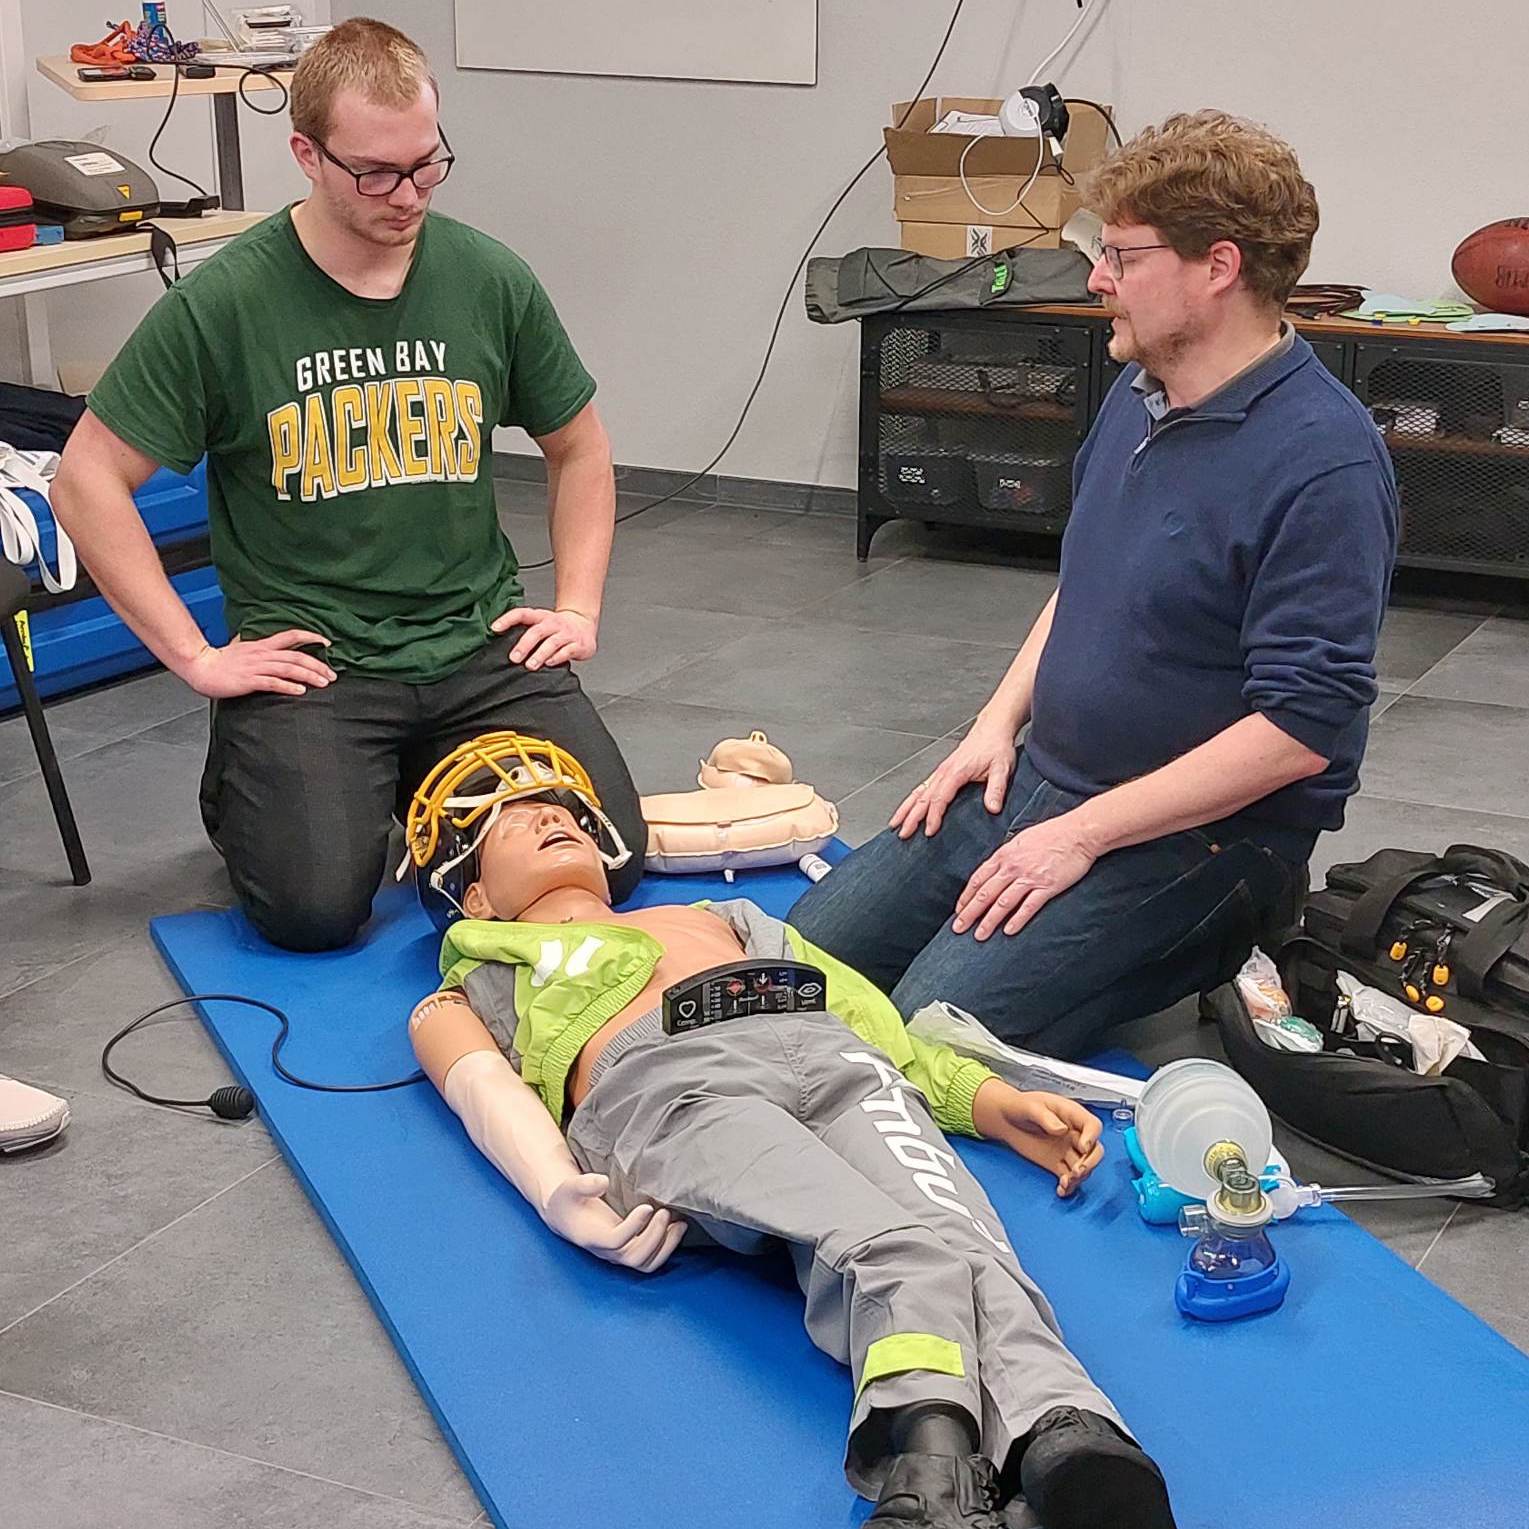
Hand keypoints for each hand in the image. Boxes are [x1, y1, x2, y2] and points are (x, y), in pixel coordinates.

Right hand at [180, 631, 334, 698]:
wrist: (199, 667)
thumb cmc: (219, 661)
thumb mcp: (242, 648)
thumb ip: (257, 647)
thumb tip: (266, 643)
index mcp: (262, 645)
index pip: (291, 636)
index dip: (311, 636)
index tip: (327, 642)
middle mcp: (262, 654)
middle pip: (296, 656)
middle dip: (318, 665)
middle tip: (332, 674)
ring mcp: (256, 667)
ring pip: (288, 668)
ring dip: (309, 675)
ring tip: (323, 682)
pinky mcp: (249, 681)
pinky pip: (273, 683)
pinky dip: (288, 686)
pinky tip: (300, 690)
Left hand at [491, 606, 597, 670]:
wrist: (584, 624)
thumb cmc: (557, 628)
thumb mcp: (540, 624)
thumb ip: (524, 632)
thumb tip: (499, 644)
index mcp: (540, 617)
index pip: (521, 614)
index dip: (507, 619)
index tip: (494, 628)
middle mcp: (553, 623)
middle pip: (537, 631)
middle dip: (524, 645)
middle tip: (514, 658)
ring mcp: (566, 633)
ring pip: (552, 642)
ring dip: (540, 654)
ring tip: (530, 665)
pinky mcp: (578, 644)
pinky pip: (567, 651)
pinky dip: (558, 657)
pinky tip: (550, 663)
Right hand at [540, 1171, 686, 1272]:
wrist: (566, 1214)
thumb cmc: (568, 1199)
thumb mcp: (570, 1187)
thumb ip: (584, 1184)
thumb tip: (603, 1182)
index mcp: (590, 1236)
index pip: (614, 1241)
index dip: (633, 1227)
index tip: (647, 1207)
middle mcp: (606, 1250)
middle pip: (634, 1257)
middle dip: (654, 1237)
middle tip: (665, 1212)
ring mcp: (619, 1253)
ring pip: (645, 1263)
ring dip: (665, 1246)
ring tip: (679, 1223)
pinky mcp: (629, 1249)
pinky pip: (650, 1259)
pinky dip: (667, 1247)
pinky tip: (676, 1228)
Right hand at [890, 717, 1015, 838]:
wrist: (993, 728)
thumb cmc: (995, 746)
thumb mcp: (1002, 768)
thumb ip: (996, 789)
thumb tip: (993, 808)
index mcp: (956, 772)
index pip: (939, 798)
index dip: (933, 816)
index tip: (929, 832)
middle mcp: (944, 772)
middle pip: (922, 797)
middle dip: (911, 817)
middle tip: (904, 834)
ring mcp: (940, 771)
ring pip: (918, 792)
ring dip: (906, 809)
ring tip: (895, 824)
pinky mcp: (942, 771)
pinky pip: (922, 787)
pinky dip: (911, 800)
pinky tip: (906, 808)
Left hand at [952, 809, 1099, 939]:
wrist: (1079, 832)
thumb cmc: (1052, 833)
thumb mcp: (1021, 839)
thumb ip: (1007, 855)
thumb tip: (997, 867)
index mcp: (1004, 855)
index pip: (978, 879)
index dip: (966, 897)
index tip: (958, 910)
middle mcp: (1012, 867)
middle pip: (985, 894)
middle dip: (969, 913)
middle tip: (957, 929)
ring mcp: (1030, 877)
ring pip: (1003, 903)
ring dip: (989, 921)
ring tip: (979, 936)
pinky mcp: (1047, 886)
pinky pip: (1029, 906)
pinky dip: (1017, 919)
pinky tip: (1008, 932)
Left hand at [972, 1081, 1102, 1196]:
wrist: (1004, 1118)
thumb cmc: (1019, 1106)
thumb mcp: (1030, 1106)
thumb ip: (1045, 1117)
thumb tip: (1061, 1129)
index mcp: (1071, 1114)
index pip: (1092, 1125)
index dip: (1092, 1137)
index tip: (1083, 1147)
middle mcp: (1073, 1133)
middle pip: (1094, 1149)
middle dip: (1090, 1162)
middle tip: (1077, 1170)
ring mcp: (1067, 1150)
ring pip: (1084, 1166)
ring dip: (1079, 1177)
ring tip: (1065, 1181)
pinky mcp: (1057, 1163)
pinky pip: (1070, 1177)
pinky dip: (1069, 1186)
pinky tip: (1061, 1189)